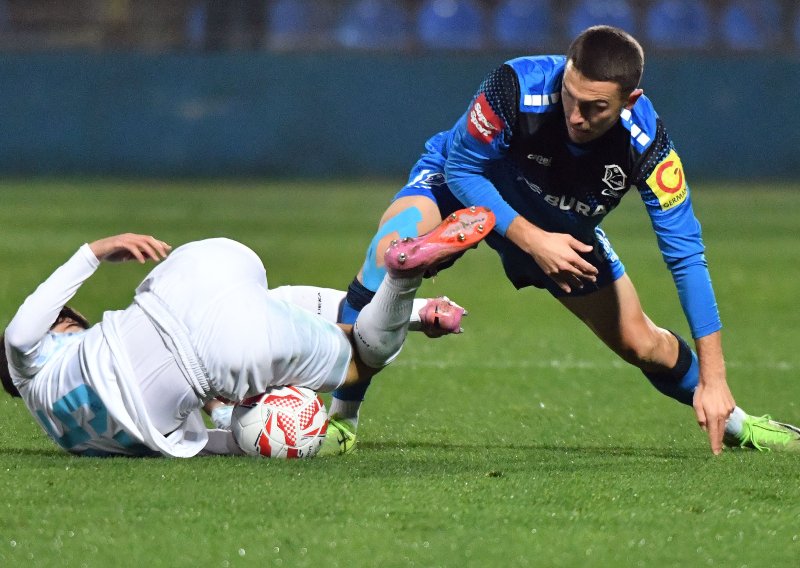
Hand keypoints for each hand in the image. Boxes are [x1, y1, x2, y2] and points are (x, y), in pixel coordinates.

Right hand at [89, 233, 170, 263]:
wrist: (97, 252)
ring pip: (141, 243)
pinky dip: (138, 254)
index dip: (160, 243)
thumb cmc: (113, 254)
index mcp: (134, 238)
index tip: (169, 249)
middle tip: (164, 256)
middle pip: (148, 239)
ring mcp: (124, 239)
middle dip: (158, 246)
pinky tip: (142, 261)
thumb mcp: (129, 256)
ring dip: (150, 251)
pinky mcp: (118, 243)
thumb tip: (152, 256)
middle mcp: (131, 237)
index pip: (150, 239)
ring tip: (156, 260)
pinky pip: (131, 247)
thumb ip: (140, 255)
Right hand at [506, 216, 597, 292]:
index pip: (585, 266)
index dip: (591, 269)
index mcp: (572, 257)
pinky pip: (559, 282)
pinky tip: (568, 290)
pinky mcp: (551, 273)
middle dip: (587, 277)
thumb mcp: (568, 239)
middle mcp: (566, 266)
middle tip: (593, 279)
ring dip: (577, 283)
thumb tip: (590, 249)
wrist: (537, 244)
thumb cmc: (553, 239)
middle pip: (579, 274)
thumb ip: (580, 245)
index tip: (595, 271)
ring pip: (570, 279)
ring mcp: (558, 271)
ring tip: (582, 286)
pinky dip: (564, 286)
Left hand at [692, 332, 734, 454]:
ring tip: (717, 434)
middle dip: (719, 441)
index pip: (714, 434)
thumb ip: (700, 418)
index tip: (716, 453)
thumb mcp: (696, 405)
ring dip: (720, 428)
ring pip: (724, 423)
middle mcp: (723, 414)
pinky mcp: (732, 406)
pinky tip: (718, 413)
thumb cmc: (702, 392)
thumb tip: (704, 429)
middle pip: (721, 431)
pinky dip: (722, 417)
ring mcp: (729, 410)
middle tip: (718, 450)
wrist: (714, 379)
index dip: (715, 444)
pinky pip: (727, 415)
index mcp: (713, 415)